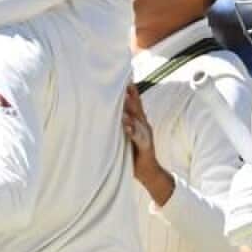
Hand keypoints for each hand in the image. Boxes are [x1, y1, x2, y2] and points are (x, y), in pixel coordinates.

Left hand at [121, 85, 174, 205]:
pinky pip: (139, 137)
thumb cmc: (133, 153)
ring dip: (130, 110)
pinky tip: (126, 126)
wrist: (149, 173)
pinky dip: (133, 131)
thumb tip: (102, 113)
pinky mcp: (146, 147)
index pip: (133, 103)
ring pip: (138, 119)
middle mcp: (143, 125)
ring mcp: (146, 135)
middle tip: (123, 82)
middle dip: (130, 95)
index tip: (122, 77)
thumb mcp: (124, 135)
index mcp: (138, 121)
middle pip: (137, 107)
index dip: (129, 91)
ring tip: (123, 99)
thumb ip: (119, 124)